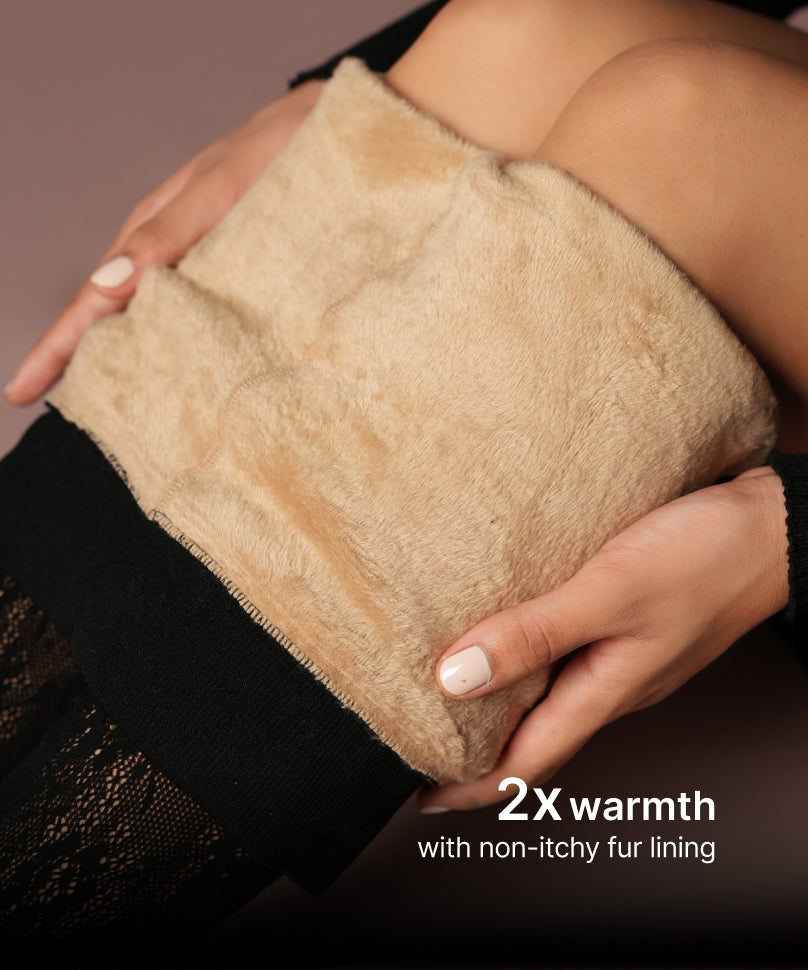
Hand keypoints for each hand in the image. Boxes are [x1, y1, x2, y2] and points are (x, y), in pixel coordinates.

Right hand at [4, 80, 323, 405]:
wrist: (347, 136)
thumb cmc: (281, 149)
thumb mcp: (221, 189)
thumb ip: (166, 234)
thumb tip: (108, 285)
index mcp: (154, 235)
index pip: (93, 300)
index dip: (56, 349)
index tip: (20, 393)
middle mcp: (175, 257)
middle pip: (117, 320)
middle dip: (83, 366)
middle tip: (58, 415)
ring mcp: (208, 271)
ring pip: (158, 324)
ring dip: (135, 364)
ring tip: (115, 411)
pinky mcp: (245, 280)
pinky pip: (205, 322)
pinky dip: (189, 353)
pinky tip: (189, 380)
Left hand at [420, 467, 788, 810]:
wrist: (774, 526)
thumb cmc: (706, 559)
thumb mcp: (611, 594)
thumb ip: (536, 634)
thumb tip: (455, 679)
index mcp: (604, 693)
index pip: (525, 764)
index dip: (468, 786)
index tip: (418, 794)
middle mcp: (609, 684)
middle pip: (531, 735)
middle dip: (475, 749)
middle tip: (420, 740)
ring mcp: (620, 655)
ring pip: (546, 694)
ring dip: (497, 700)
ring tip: (447, 687)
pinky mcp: (625, 622)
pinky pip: (564, 653)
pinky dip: (525, 654)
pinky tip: (507, 628)